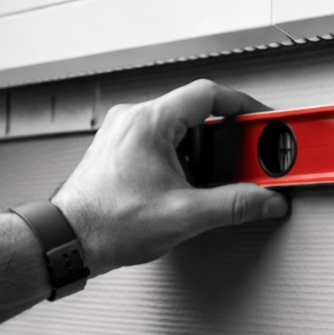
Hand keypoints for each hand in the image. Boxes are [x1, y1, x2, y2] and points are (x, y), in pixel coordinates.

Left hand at [51, 79, 289, 274]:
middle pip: (197, 114)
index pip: (208, 93)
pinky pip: (164, 145)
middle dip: (228, 139)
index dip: (243, 106)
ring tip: (216, 180)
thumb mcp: (186, 215)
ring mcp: (125, 136)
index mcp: (149, 122)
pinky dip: (185, 161)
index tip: (263, 121)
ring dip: (205, 154)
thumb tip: (265, 200)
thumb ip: (234, 204)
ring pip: (181, 131)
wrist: (69, 241)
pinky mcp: (121, 152)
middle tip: (250, 158)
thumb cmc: (106, 222)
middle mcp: (133, 121)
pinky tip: (190, 186)